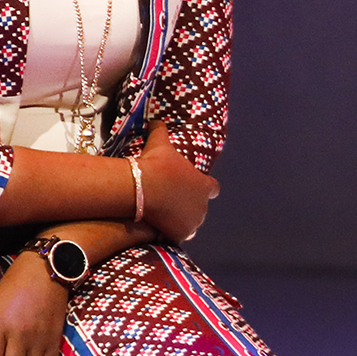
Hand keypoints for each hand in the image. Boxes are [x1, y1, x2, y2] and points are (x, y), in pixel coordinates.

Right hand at [137, 121, 218, 241]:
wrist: (143, 188)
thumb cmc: (156, 165)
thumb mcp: (160, 143)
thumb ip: (161, 130)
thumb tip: (156, 120)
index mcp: (205, 186)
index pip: (213, 188)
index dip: (204, 187)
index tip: (194, 186)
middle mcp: (203, 206)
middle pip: (200, 207)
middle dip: (190, 204)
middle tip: (173, 200)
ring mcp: (193, 223)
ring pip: (190, 223)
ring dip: (182, 219)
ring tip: (166, 215)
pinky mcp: (180, 234)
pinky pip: (178, 235)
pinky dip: (171, 231)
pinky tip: (161, 227)